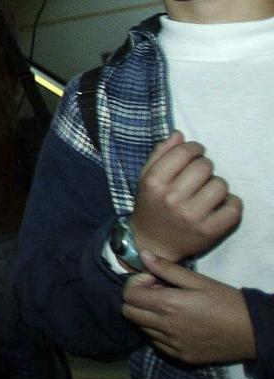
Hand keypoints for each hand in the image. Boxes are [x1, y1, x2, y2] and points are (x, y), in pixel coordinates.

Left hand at [122, 254, 257, 365]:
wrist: (254, 333)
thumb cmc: (228, 302)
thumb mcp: (199, 281)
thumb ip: (168, 269)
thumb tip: (143, 255)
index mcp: (168, 305)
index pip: (129, 295)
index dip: (136, 284)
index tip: (154, 280)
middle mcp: (165, 327)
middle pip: (128, 313)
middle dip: (137, 299)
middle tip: (158, 293)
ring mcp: (172, 345)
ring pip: (141, 328)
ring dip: (148, 315)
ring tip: (170, 308)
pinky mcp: (181, 357)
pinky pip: (157, 343)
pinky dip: (159, 331)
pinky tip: (177, 323)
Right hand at [130, 132, 240, 262]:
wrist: (153, 243)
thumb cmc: (151, 205)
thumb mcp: (146, 178)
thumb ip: (160, 154)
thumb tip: (180, 135)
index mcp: (154, 182)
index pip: (184, 152)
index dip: (195, 148)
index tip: (196, 153)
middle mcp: (171, 198)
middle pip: (204, 166)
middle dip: (204, 166)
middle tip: (200, 175)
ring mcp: (191, 216)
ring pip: (220, 185)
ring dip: (217, 185)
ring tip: (207, 191)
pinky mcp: (208, 231)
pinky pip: (233, 208)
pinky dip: (232, 203)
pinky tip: (221, 204)